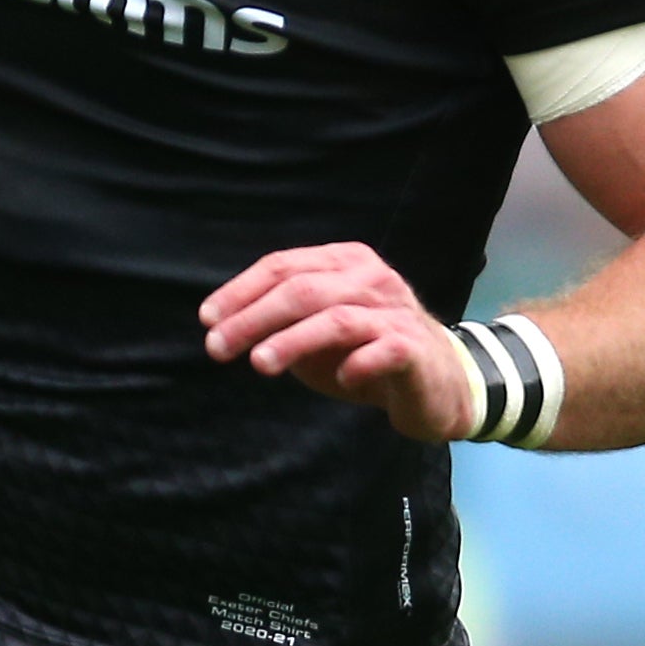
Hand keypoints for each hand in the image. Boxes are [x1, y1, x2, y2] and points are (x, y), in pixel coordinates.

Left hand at [200, 240, 476, 441]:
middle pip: (303, 289)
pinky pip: (382, 351)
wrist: (436, 382)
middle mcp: (371, 279)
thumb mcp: (315, 332)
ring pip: (336, 318)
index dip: (241, 291)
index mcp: (345, 263)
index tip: (208, 319)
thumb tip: (224, 329)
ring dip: (291, 340)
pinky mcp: (414, 349)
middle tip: (217, 347)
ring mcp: (395, 312)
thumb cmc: (366, 353)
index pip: (284, 266)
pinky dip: (356, 364)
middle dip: (253, 318)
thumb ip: (280, 324)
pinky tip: (339, 380)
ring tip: (259, 364)